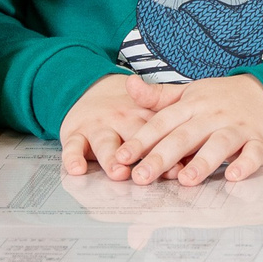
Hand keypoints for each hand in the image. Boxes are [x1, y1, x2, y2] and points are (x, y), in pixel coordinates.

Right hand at [60, 73, 174, 177]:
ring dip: (112, 159)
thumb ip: (167, 134)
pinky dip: (73, 158)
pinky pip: (73, 145)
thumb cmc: (126, 111)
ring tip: (118, 172)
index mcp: (145, 114)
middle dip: (143, 156)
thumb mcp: (148, 112)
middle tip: (150, 173)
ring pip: (106, 143)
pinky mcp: (76, 132)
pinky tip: (77, 169)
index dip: (170, 150)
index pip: (160, 133)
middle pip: (134, 139)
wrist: (88, 88)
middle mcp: (122, 120)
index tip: (180, 168)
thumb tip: (189, 162)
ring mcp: (99, 127)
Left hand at [110, 74, 262, 185]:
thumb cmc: (222, 98)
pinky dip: (245, 163)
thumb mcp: (190, 92)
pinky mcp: (260, 140)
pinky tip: (234, 175)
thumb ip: (158, 95)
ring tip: (186, 180)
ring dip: (203, 162)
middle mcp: (213, 115)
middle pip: (186, 136)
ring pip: (219, 144)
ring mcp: (238, 127)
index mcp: (193, 104)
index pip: (163, 122)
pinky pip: (254, 152)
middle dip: (162, 157)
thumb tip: (128, 85)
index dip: (142, 139)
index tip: (122, 157)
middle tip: (142, 177)